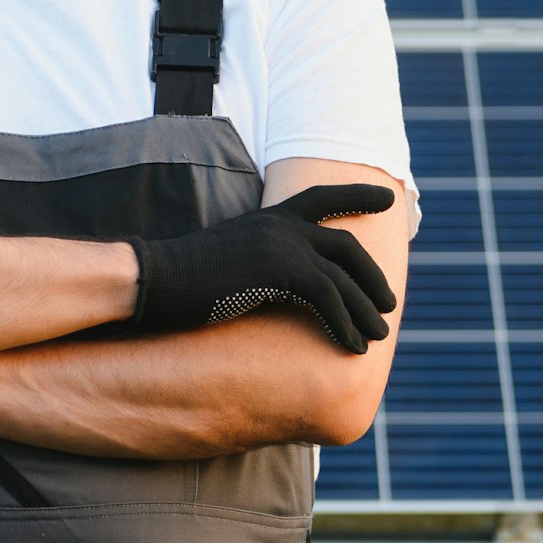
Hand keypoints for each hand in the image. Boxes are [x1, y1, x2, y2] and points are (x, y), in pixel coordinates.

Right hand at [131, 184, 397, 352]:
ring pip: (343, 276)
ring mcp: (282, 244)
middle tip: (388, 304)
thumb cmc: (183, 280)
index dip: (357, 196)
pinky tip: (351, 346)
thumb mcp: (233, 260)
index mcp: (270, 217)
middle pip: (346, 245)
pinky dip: (344, 324)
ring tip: (378, 335)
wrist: (154, 279)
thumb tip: (284, 287)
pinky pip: (327, 298)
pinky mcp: (279, 270)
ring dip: (365, 309)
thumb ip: (263, 262)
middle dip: (372, 277)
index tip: (388, 199)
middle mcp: (282, 224)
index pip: (322, 197)